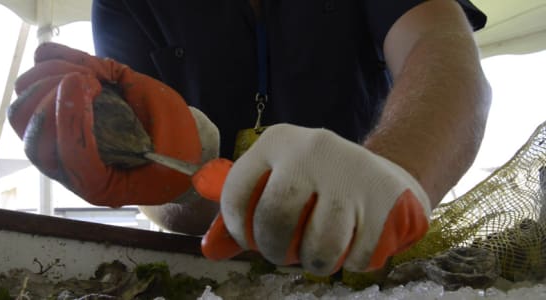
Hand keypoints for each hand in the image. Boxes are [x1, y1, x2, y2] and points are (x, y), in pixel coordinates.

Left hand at [9, 42, 217, 206]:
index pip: (71, 157)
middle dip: (55, 95)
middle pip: (32, 132)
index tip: (92, 83)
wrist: (168, 151)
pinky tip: (81, 64)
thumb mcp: (172, 132)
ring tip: (86, 73)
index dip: (74, 118)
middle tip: (93, 80)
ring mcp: (54, 142)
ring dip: (48, 79)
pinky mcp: (51, 118)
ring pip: (21, 109)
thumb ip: (138, 105)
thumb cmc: (172, 146)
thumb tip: (93, 72)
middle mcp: (67, 167)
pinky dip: (50, 65)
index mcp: (99, 183)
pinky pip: (30, 86)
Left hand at [194, 124, 430, 274]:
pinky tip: (350, 246)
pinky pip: (356, 254)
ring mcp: (350, 172)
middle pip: (276, 217)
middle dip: (273, 249)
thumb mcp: (281, 181)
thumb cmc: (318, 184)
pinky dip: (350, 262)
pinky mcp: (384, 198)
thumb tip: (211, 250)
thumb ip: (246, 212)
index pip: (237, 193)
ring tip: (316, 253)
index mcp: (277, 141)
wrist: (383, 171)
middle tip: (282, 254)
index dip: (237, 229)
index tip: (249, 240)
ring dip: (314, 261)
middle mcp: (311, 149)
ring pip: (319, 243)